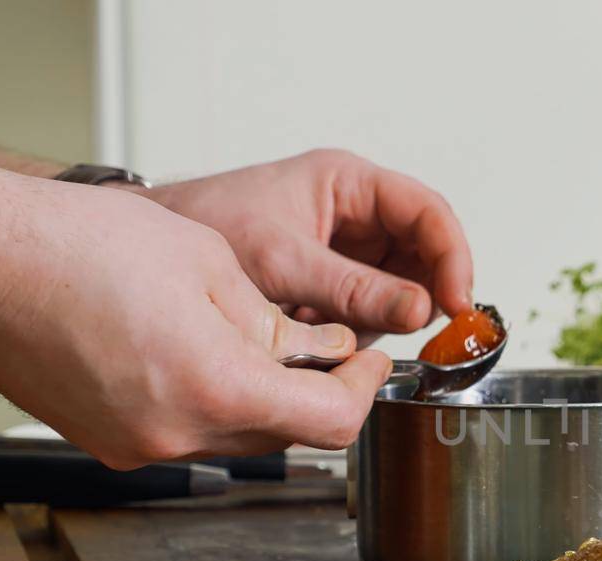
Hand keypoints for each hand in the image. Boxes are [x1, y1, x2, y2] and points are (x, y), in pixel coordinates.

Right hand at [0, 152, 391, 467]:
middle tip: (333, 350)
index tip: (372, 362)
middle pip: (285, 436)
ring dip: (262, 398)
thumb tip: (323, 351)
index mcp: (219, 390)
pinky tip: (198, 352)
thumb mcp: (210, 265)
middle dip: (317, 394)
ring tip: (264, 341)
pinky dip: (209, 401)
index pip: (331, 424)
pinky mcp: (105, 441)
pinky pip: (183, 430)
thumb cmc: (79, 246)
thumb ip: (277, 323)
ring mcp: (135, 446)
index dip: (364, 392)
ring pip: (234, 436)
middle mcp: (178, 434)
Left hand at [143, 149, 473, 339]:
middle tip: (414, 331)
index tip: (457, 302)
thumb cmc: (204, 227)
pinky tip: (314, 336)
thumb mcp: (284, 260)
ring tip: (331, 329)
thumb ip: (354, 289)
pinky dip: (350, 336)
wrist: (144, 262)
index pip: (427, 214)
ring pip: (398, 294)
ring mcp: (344, 256)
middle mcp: (354, 217)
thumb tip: (419, 310)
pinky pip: (365, 318)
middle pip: (423, 256)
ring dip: (378, 322)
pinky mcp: (329, 292)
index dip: (452, 257)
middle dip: (420, 296)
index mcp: (347, 185)